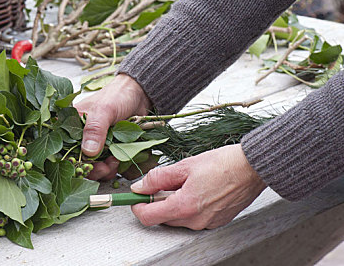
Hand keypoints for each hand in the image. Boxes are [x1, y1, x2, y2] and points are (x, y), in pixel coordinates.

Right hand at [74, 74, 150, 179]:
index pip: (65, 149)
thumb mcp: (104, 110)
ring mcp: (97, 144)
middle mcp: (82, 137)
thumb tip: (88, 152)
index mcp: (72, 125)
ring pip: (96, 167)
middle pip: (81, 162)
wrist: (140, 94)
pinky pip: (110, 165)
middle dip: (94, 169)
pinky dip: (115, 167)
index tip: (86, 167)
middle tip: (105, 167)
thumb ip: (95, 129)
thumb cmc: (117, 96)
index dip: (74, 162)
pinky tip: (120, 160)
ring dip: (105, 170)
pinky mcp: (111, 149)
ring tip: (115, 161)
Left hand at [130, 144, 266, 229]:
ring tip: (185, 183)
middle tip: (163, 182)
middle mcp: (195, 221)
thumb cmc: (223, 164)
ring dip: (173, 203)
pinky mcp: (216, 222)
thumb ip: (158, 178)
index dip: (137, 206)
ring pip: (178, 218)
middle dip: (157, 202)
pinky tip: (197, 189)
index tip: (135, 196)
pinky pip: (193, 218)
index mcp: (184, 206)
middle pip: (163, 218)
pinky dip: (188, 206)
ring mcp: (207, 224)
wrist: (252, 168)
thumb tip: (140, 186)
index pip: (148, 217)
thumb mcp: (184, 166)